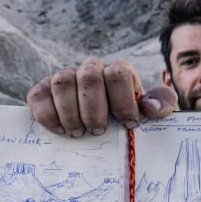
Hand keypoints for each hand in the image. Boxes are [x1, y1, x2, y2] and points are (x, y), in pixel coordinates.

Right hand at [26, 57, 177, 135]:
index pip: (118, 73)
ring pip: (61, 81)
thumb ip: (162, 103)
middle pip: (89, 76)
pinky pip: (38, 95)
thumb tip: (150, 108)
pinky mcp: (44, 90)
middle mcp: (90, 69)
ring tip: (78, 133)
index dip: (123, 100)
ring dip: (70, 112)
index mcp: (118, 71)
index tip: (128, 125)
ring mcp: (65, 78)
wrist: (103, 122)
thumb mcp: (151, 110)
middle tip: (97, 130)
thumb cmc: (128, 116)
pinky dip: (47, 114)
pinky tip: (60, 130)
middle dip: (94, 108)